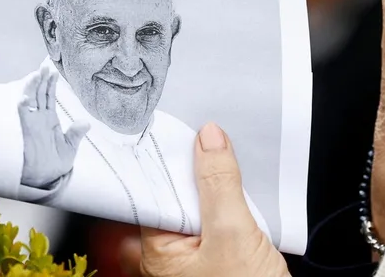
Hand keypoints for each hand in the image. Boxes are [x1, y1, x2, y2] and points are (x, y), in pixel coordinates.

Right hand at [18, 65, 89, 188]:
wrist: (45, 180)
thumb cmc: (55, 164)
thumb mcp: (69, 147)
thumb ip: (76, 134)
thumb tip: (86, 122)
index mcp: (50, 120)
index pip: (49, 97)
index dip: (50, 84)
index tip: (53, 70)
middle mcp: (39, 119)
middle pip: (39, 94)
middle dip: (41, 80)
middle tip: (44, 66)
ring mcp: (31, 124)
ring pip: (30, 101)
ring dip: (32, 88)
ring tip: (36, 74)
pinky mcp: (26, 132)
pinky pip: (23, 117)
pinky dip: (23, 107)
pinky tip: (25, 98)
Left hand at [134, 123, 288, 276]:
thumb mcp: (234, 233)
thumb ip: (219, 183)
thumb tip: (208, 139)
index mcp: (155, 251)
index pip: (148, 188)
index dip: (162, 155)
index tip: (175, 127)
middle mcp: (166, 256)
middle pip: (171, 193)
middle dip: (189, 166)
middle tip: (205, 137)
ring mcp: (191, 258)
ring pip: (194, 205)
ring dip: (210, 183)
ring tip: (222, 156)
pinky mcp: (216, 257)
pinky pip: (213, 219)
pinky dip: (224, 201)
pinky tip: (236, 190)